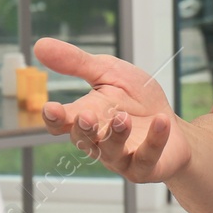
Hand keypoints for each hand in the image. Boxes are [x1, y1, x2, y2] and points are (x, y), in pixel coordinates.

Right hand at [34, 37, 191, 184]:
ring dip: (117, 134)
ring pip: (111, 152)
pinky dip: (154, 139)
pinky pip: (147, 157)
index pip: (61, 122)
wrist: (173, 125)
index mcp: (86, 116)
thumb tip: (40, 45)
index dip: (54, 118)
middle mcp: (98, 140)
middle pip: (83, 139)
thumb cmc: (136, 99)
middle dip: (83, 128)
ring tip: (123, 117)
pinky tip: (161, 121)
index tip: (51, 108)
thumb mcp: (109, 72)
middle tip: (86, 115)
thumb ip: (77, 63)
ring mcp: (121, 156)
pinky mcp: (145, 166)